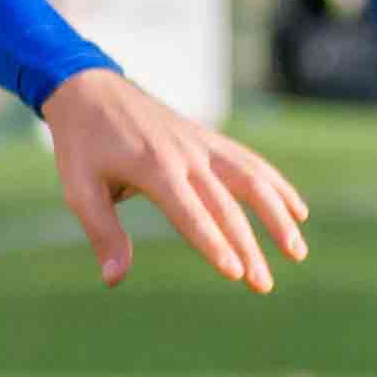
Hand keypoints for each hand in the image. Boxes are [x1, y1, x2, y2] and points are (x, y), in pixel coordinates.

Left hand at [39, 71, 309, 291]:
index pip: (191, 213)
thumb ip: (102, 232)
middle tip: (262, 286)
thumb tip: (114, 280)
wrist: (92, 90)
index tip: (235, 273)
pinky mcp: (210, 140)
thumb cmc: (82, 145)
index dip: (213, 243)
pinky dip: (278, 186)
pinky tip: (298, 212)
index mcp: (154, 168)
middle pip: (226, 206)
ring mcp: (202, 144)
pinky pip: (251, 163)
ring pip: (252, 180)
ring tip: (297, 253)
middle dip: (248, 248)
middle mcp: (186, 155)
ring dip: (278, 216)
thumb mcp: (79, 188)